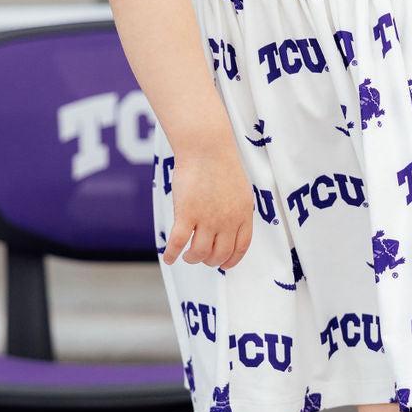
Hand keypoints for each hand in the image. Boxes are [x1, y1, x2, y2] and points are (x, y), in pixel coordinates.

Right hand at [162, 141, 254, 270]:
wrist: (206, 148)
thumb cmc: (222, 164)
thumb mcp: (241, 190)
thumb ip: (237, 211)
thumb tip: (230, 227)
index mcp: (243, 214)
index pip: (241, 248)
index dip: (231, 260)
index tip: (224, 264)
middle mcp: (227, 220)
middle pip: (220, 254)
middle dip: (210, 261)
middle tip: (202, 257)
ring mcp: (207, 218)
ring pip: (199, 253)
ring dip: (192, 258)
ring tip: (187, 255)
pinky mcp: (187, 213)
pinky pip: (177, 243)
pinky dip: (171, 254)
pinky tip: (168, 258)